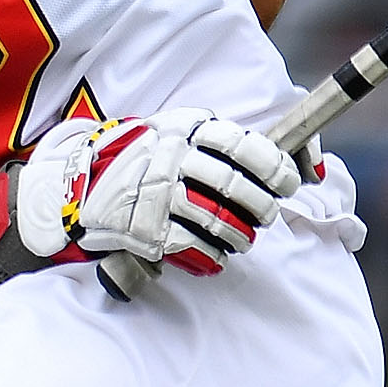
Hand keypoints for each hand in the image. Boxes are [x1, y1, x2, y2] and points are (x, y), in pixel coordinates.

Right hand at [17, 107, 299, 277]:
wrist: (79, 184)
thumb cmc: (144, 159)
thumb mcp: (181, 134)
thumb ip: (231, 146)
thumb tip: (308, 166)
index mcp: (185, 130)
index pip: (243, 146)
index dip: (274, 168)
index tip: (287, 184)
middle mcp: (172, 158)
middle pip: (236, 188)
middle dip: (262, 209)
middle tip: (265, 216)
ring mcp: (157, 194)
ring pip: (220, 221)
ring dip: (240, 236)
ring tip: (241, 239)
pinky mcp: (146, 228)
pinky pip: (195, 247)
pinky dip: (213, 256)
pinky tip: (216, 255)